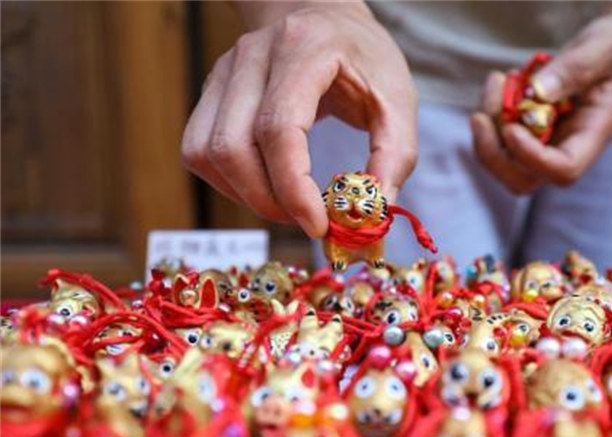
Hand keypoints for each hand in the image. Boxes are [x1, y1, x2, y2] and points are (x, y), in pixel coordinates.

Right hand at [181, 2, 417, 236]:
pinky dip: (227, 183)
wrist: (323, 14)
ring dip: (246, 196)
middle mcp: (251, 56)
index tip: (319, 224)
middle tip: (309, 220)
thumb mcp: (398, 98)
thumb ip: (395, 154)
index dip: (293, 187)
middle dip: (269, 201)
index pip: (278, 128)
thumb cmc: (363, 57)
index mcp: (303, 49)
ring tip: (289, 205)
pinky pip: (198, 151)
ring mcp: (223, 72)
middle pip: (233, 146)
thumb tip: (373, 213)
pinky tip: (264, 187)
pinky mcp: (210, 92)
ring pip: (207, 153)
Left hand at [471, 1, 611, 193]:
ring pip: (504, 160)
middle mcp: (568, 147)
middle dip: (493, 153)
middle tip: (481, 115)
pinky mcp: (530, 129)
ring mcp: (547, 142)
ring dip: (488, 127)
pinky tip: (501, 81)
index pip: (562, 170)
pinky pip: (498, 136)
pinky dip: (490, 112)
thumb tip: (536, 93)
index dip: (531, 158)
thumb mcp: (604, 49)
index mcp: (594, 135)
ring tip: (497, 81)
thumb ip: (574, 70)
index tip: (510, 129)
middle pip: (523, 179)